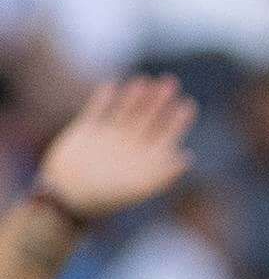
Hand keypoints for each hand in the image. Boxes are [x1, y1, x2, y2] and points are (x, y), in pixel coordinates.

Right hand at [35, 76, 193, 223]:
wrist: (70, 196)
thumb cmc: (108, 196)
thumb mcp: (141, 186)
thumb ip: (163, 172)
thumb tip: (186, 157)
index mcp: (147, 158)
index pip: (168, 134)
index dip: (179, 120)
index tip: (189, 104)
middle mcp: (130, 144)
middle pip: (149, 118)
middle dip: (160, 101)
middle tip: (171, 82)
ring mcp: (109, 136)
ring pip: (126, 110)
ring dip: (135, 96)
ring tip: (144, 81)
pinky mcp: (87, 130)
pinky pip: (97, 110)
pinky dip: (104, 98)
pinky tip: (111, 85)